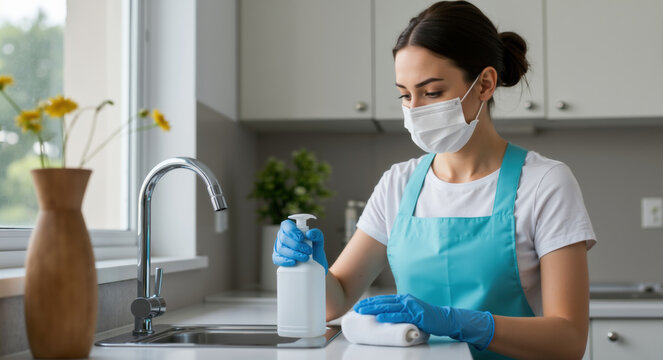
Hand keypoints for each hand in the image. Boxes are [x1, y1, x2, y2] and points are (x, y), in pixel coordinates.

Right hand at [272, 219, 327, 273]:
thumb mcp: (318, 240)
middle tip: (308, 250)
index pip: (286, 225)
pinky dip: (285, 261)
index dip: (292, 231)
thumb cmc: (314, 248)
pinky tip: (293, 262)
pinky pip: (277, 259)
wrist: (315, 263)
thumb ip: (317, 234)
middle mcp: (282, 237)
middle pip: (284, 238)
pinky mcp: (278, 258)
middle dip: (296, 245)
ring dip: (293, 253)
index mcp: (290, 229)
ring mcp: (279, 247)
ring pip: (281, 249)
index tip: (301, 238)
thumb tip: (309, 234)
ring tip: (305, 257)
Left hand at [353, 293, 493, 349]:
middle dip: (369, 305)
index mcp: (403, 299)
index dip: (371, 302)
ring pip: (389, 307)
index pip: (384, 299)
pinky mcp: (416, 315)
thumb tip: (387, 317)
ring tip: (363, 311)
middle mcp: (406, 300)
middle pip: (383, 302)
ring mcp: (411, 306)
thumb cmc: (427, 317)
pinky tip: (380, 318)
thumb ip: (400, 312)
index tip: (360, 305)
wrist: (445, 319)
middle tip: (356, 308)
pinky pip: (400, 315)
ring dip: (374, 309)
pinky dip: (389, 316)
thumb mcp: (411, 313)